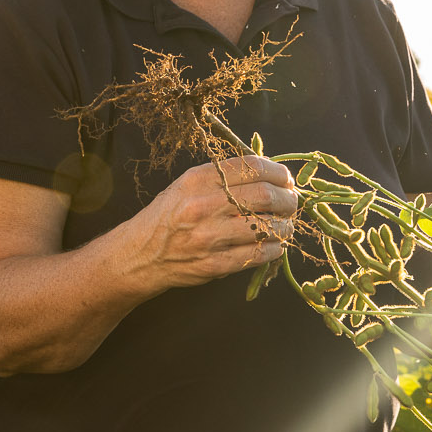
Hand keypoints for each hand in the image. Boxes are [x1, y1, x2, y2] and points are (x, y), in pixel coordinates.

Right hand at [120, 154, 297, 292]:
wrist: (140, 255)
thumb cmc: (169, 216)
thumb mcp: (187, 185)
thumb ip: (222, 177)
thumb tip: (269, 174)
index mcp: (197, 180)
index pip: (251, 167)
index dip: (278, 172)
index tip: (286, 179)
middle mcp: (203, 205)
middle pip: (265, 196)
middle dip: (288, 199)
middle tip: (292, 202)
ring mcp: (209, 237)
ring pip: (267, 227)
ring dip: (285, 226)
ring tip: (285, 224)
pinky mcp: (214, 264)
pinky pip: (258, 254)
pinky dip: (275, 248)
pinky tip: (275, 244)